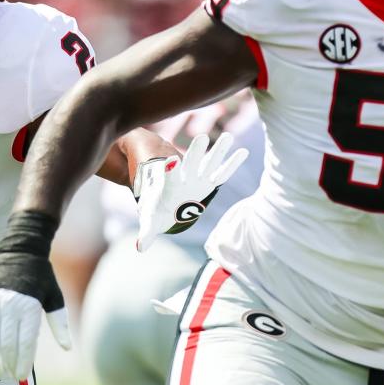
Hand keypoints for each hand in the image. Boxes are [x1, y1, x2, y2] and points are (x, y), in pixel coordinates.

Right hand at [0, 287, 70, 379]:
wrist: (19, 252)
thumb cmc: (41, 279)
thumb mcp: (55, 298)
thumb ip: (59, 324)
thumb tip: (68, 348)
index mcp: (30, 307)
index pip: (25, 342)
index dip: (23, 362)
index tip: (21, 376)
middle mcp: (10, 305)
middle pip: (6, 343)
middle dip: (7, 364)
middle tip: (8, 377)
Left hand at [134, 132, 248, 250]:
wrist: (163, 203)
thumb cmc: (157, 212)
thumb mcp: (151, 221)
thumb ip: (147, 232)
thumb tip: (140, 248)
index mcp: (169, 186)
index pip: (169, 177)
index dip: (171, 170)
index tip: (171, 161)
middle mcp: (184, 178)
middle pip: (191, 163)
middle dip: (196, 152)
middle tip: (202, 137)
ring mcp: (197, 178)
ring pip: (209, 162)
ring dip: (218, 151)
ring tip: (228, 136)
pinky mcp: (208, 182)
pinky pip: (222, 172)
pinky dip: (232, 163)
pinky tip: (243, 152)